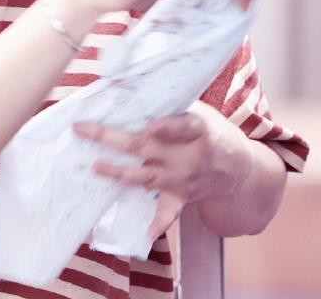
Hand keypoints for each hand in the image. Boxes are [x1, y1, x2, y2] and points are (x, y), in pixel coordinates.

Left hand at [73, 102, 252, 240]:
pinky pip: (168, 212)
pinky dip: (159, 224)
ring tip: (94, 167)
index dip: (167, 128)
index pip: (182, 127)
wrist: (236, 168)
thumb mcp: (199, 111)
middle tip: (84, 129)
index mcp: (197, 131)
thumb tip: (133, 87)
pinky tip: (146, 233)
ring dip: (118, 173)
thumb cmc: (211, 131)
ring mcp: (183, 179)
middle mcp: (188, 156)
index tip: (150, 127)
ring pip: (145, 176)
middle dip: (112, 138)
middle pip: (146, 147)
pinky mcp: (180, 197)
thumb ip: (173, 105)